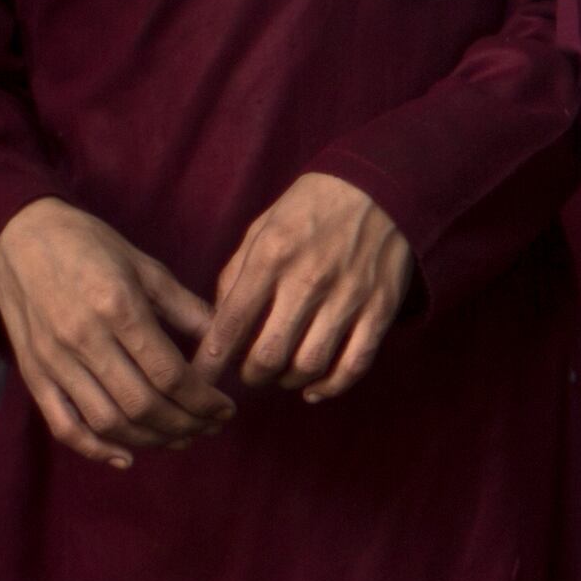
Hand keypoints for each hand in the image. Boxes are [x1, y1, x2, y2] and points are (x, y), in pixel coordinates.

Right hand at [0, 198, 231, 466]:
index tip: (227, 408)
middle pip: (144, 405)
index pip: (171, 375)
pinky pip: (63, 425)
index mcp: (116, 308)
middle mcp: (82, 338)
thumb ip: (188, 310)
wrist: (19, 235)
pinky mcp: (33, 373)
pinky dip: (95, 450)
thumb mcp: (146, 268)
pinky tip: (126, 458)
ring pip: (110, 421)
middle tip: (212, 426)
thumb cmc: (91, 248)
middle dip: (188, 424)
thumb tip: (230, 344)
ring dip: (153, 440)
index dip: (205, 402)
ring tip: (183, 437)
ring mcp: (54, 359)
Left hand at [197, 172, 414, 400]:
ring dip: (287, 380)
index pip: (232, 320)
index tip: (201, 376)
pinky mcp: (379, 310)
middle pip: (270, 352)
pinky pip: (355, 363)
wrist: (379, 190)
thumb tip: (222, 321)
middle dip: (251, 374)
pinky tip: (314, 390)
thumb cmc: (311, 209)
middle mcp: (309, 280)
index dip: (212, 357)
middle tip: (247, 374)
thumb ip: (238, 273)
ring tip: (279, 376)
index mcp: (272, 256)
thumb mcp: (263, 228)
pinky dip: (332, 386)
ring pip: (311, 364)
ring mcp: (348, 298)